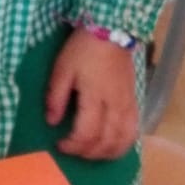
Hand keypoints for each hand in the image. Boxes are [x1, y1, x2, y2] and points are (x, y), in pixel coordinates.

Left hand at [45, 28, 138, 160]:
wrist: (112, 31)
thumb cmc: (83, 49)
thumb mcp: (62, 68)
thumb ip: (56, 97)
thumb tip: (51, 121)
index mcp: (95, 97)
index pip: (87, 134)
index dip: (72, 146)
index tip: (59, 144)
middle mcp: (115, 105)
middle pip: (106, 142)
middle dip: (87, 153)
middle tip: (72, 149)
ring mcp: (127, 105)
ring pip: (123, 140)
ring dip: (106, 153)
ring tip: (90, 152)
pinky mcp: (133, 102)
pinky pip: (133, 131)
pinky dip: (123, 144)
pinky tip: (111, 146)